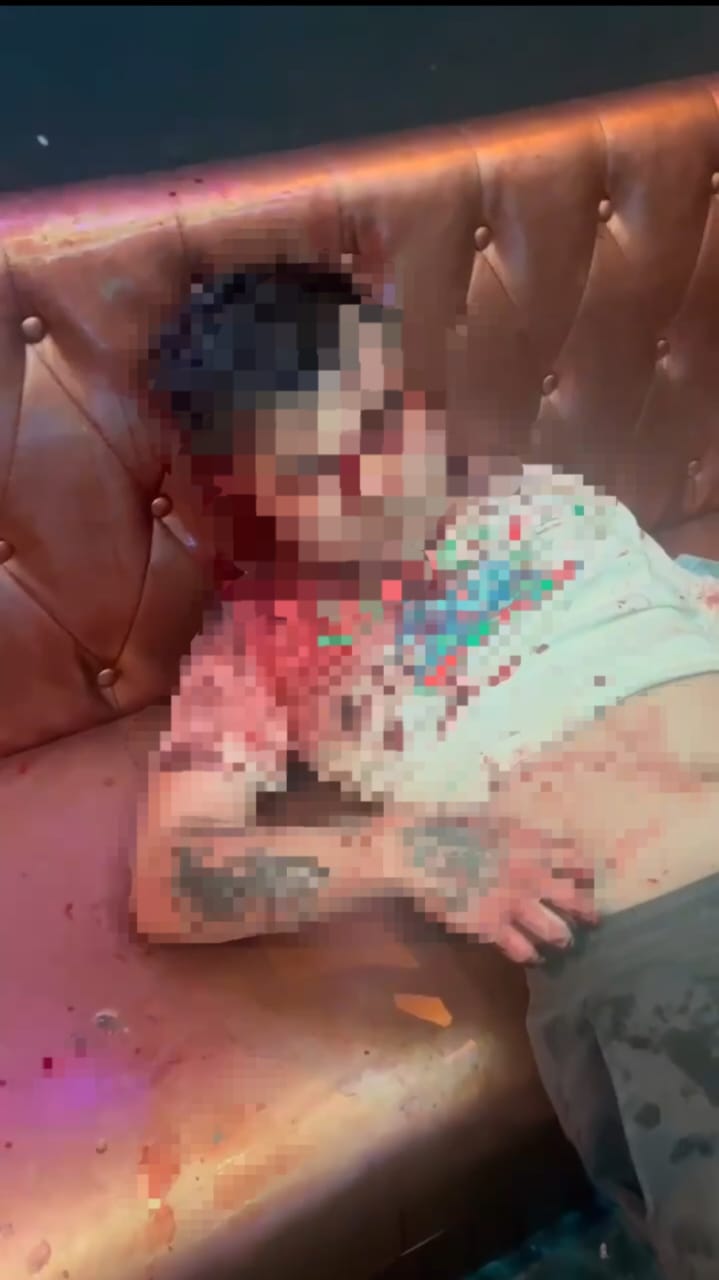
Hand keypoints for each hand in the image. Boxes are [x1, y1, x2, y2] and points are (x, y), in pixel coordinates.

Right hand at [399, 816, 597, 964]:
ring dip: (563, 938)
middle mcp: (532, 876)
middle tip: (593, 919)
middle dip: (588, 912)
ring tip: (563, 942)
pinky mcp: (492, 927)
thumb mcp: (495, 819)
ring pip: (557, 932)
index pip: (578, 862)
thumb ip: (521, 833)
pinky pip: (522, 949)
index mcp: (534, 844)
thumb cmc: (451, 827)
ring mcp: (514, 904)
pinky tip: (530, 956)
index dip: (588, 874)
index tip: (590, 881)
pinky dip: (529, 955)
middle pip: (577, 901)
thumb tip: (540, 840)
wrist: (419, 850)